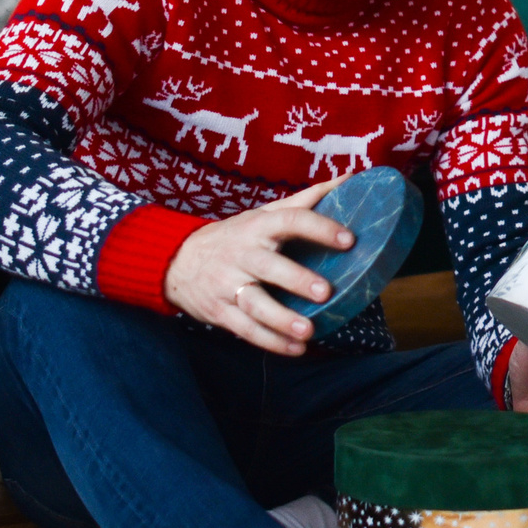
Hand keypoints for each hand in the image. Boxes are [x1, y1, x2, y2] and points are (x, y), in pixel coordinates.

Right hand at [163, 178, 348, 353]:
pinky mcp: (219, 311)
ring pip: (255, 303)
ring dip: (282, 319)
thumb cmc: (234, 236)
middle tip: (325, 292)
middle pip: (269, 266)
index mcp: (257, 227)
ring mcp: (228, 284)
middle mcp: (242, 254)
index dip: (319, 228)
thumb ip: (306, 200)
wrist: (177, 260)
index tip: (348, 239)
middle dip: (296, 279)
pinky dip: (270, 341)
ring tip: (308, 331)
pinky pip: (245, 329)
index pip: (290, 221)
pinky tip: (296, 349)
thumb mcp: (263, 215)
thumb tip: (350, 179)